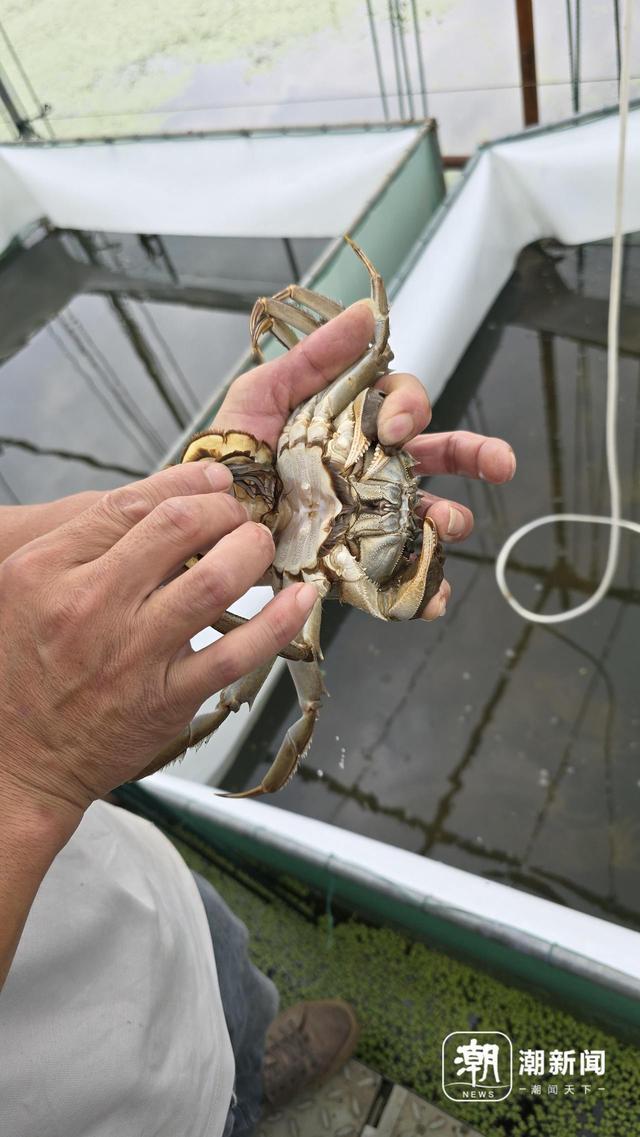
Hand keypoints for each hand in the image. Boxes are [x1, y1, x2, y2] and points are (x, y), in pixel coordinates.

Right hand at [0, 461, 317, 827]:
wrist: (16, 760)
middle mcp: (90, 606)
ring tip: (259, 545)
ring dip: (252, 550)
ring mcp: (133, 654)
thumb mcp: (27, 588)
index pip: (131, 503)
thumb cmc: (23, 669)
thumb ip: (84, 543)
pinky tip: (298, 599)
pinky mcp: (167, 699)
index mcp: (49, 569)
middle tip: (236, 514)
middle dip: (223, 509)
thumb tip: (160, 504)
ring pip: (215, 581)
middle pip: (179, 528)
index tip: (214, 480)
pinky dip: (277, 622)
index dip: (186, 481)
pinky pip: (236, 654)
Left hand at [212, 301, 515, 618]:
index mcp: (356, 423)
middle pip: (439, 455)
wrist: (205, 521)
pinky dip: (427, 589)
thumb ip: (315, 356)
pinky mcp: (358, 562)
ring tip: (448, 526)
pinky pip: (403, 575)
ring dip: (452, 519)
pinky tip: (433, 597)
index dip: (410, 409)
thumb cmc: (234, 452)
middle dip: (477, 455)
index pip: (404, 404)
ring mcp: (371, 516)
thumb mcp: (265, 392)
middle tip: (501, 464)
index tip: (393, 427)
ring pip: (431, 515)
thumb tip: (367, 311)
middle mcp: (373, 468)